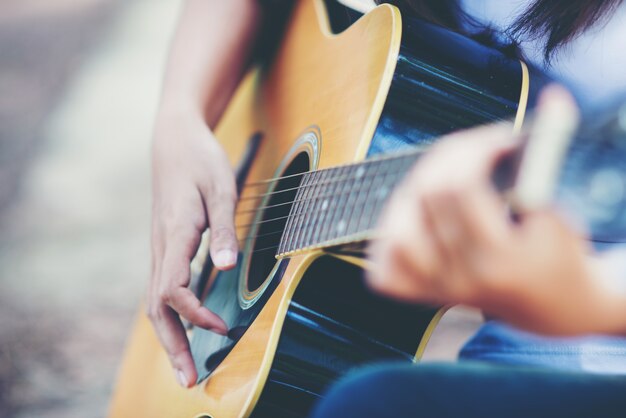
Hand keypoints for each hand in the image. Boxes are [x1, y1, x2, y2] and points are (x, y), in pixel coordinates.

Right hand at [147, 110, 234, 387]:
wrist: (174, 140)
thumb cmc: (201, 160)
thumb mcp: (221, 187)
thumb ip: (225, 228)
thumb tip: (226, 269)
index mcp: (176, 233)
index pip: (174, 290)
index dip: (196, 314)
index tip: (223, 328)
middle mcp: (161, 247)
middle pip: (156, 308)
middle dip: (172, 345)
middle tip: (188, 381)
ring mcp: (159, 248)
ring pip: (154, 302)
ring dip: (170, 336)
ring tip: (186, 366)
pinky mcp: (164, 247)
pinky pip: (161, 289)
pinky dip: (170, 317)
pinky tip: (185, 328)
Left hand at [368, 88, 624, 335]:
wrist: (551, 307)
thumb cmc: (555, 250)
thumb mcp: (558, 210)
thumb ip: (546, 161)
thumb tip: (553, 97)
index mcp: (500, 260)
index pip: (460, 186)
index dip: (475, 148)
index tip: (498, 138)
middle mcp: (461, 280)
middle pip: (426, 194)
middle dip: (450, 157)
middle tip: (474, 149)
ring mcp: (436, 290)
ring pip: (397, 225)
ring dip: (417, 190)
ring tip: (447, 179)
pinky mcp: (420, 295)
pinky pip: (385, 264)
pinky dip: (393, 234)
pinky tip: (416, 216)